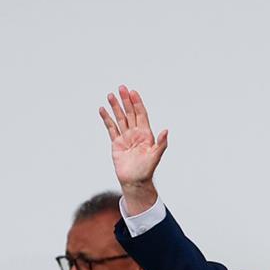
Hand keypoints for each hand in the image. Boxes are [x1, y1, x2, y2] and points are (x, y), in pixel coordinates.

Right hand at [99, 85, 165, 213]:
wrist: (135, 181)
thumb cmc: (146, 170)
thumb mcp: (156, 156)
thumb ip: (161, 143)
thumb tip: (166, 130)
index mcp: (146, 134)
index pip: (141, 115)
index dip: (137, 103)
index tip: (133, 92)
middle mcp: (136, 133)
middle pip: (130, 113)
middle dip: (126, 100)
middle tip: (121, 88)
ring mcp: (126, 137)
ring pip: (120, 118)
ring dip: (115, 107)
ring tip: (110, 95)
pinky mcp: (116, 143)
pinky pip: (111, 128)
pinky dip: (107, 119)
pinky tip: (103, 110)